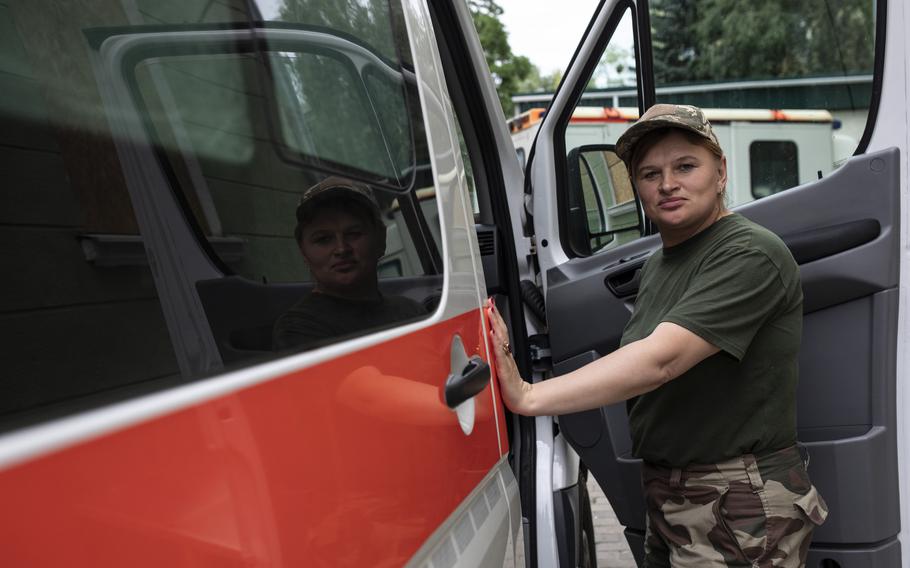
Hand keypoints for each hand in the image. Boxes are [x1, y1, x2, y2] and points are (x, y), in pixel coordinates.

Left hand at [485, 298, 534, 414]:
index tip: (490, 305)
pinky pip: (499, 354)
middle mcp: (505, 354)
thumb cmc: (510, 386)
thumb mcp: (501, 368)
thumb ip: (497, 356)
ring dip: (495, 324)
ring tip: (490, 312)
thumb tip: (490, 345)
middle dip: (495, 315)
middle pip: (501, 330)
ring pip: (500, 339)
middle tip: (490, 303)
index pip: (499, 331)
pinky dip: (496, 343)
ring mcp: (505, 360)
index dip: (495, 317)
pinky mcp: (503, 369)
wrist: (521, 400)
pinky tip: (493, 335)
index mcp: (503, 353)